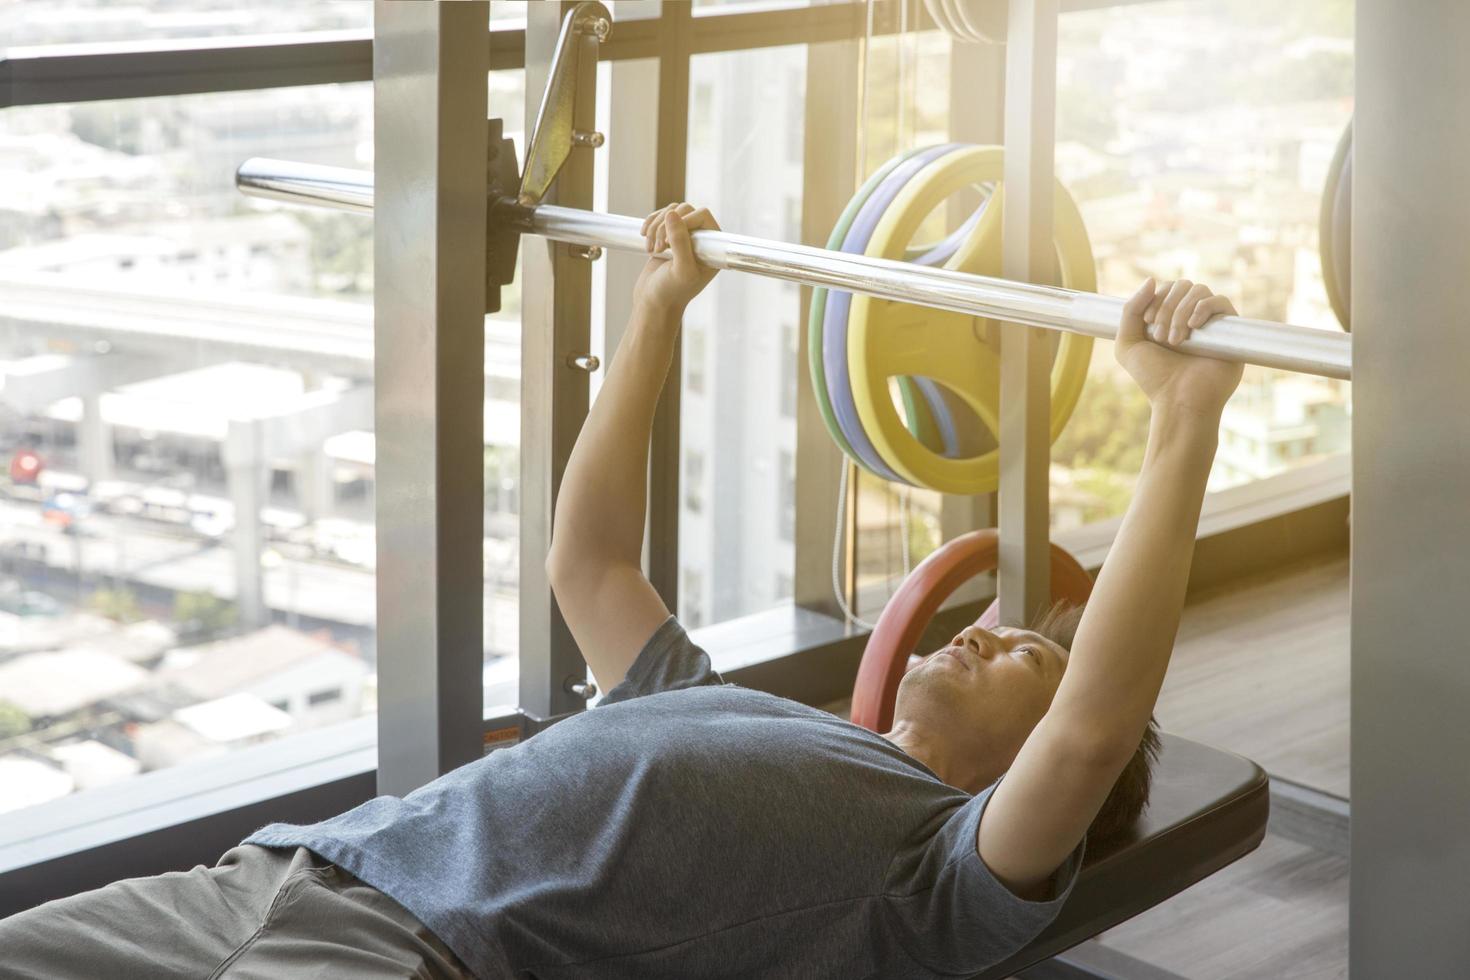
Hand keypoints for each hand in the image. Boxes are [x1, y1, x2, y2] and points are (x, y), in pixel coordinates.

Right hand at [632, 203, 719, 314]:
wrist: (652, 303)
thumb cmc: (670, 292)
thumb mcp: (680, 269)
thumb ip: (680, 242)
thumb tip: (672, 213)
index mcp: (712, 248)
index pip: (703, 215)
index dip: (685, 221)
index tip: (669, 241)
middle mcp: (700, 241)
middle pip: (684, 210)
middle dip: (665, 225)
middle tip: (659, 248)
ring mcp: (684, 238)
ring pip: (671, 212)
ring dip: (656, 226)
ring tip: (651, 248)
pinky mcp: (668, 237)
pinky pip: (660, 217)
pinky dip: (650, 224)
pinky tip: (644, 237)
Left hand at [1116, 278, 1244, 417]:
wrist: (1179, 401)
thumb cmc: (1154, 377)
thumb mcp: (1128, 343)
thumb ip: (1130, 310)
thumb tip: (1151, 280)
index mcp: (1169, 317)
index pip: (1166, 288)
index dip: (1155, 298)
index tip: (1148, 323)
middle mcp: (1191, 317)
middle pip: (1182, 285)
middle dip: (1167, 306)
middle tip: (1161, 336)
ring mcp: (1211, 322)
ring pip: (1200, 290)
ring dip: (1182, 311)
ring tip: (1176, 340)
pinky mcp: (1230, 330)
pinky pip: (1221, 301)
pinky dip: (1204, 308)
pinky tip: (1194, 327)